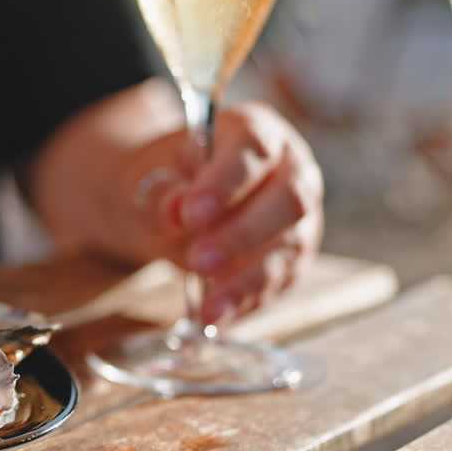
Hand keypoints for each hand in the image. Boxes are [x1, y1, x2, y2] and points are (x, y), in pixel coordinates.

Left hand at [132, 102, 323, 324]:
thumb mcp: (151, 175)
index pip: (254, 149)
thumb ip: (162, 191)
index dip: (225, 182)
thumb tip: (175, 211)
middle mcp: (291, 169)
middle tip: (199, 261)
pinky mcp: (293, 255)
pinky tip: (218, 318)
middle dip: (242, 235)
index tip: (191, 213)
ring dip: (248, 279)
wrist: (171, 200)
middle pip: (288, 200)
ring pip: (290, 247)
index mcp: (255, 131)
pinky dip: (248, 302)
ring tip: (208, 307)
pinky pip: (280, 281)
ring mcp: (299, 215)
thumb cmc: (167, 176)